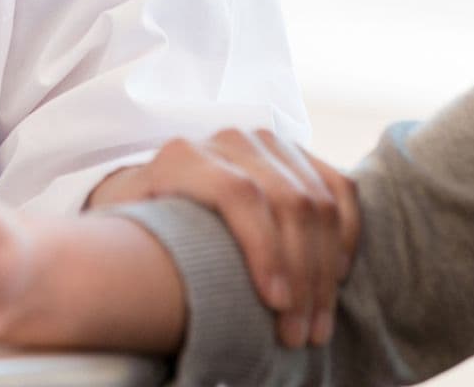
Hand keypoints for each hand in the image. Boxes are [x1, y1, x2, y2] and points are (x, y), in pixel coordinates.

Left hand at [86, 129, 359, 348]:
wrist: (156, 189)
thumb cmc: (142, 224)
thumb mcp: (126, 231)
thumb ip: (128, 246)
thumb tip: (132, 291)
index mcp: (182, 156)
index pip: (237, 194)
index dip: (263, 249)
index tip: (275, 305)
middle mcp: (228, 141)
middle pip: (286, 203)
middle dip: (302, 276)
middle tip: (301, 333)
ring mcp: (267, 144)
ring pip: (316, 201)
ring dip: (326, 269)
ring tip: (318, 321)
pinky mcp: (296, 153)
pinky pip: (338, 189)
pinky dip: (346, 234)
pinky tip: (339, 275)